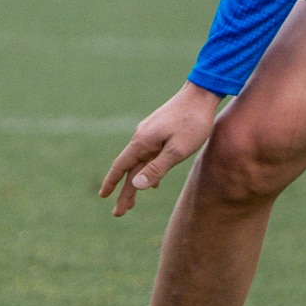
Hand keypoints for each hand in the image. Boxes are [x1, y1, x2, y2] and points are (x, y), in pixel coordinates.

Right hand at [100, 81, 224, 216]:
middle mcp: (142, 136)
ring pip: (140, 161)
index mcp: (142, 142)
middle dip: (125, 191)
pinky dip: (149, 169)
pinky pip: (150, 154)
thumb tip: (136, 184)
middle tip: (120, 213)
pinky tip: (155, 180)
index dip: (112, 183)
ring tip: (134, 201)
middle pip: (130, 168)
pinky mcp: (160, 129)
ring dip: (137, 181)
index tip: (103, 197)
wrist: (202, 93)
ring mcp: (150, 132)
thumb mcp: (178, 150)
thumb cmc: (193, 122)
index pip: (121, 167)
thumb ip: (157, 168)